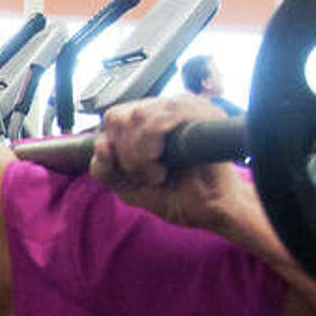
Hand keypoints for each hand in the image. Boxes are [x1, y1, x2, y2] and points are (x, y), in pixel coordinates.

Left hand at [90, 93, 237, 229]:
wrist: (215, 209)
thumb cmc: (181, 196)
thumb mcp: (131, 188)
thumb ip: (108, 170)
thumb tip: (100, 146)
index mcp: (150, 119)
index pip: (113, 118)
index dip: (114, 149)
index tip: (134, 173)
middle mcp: (165, 108)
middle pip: (117, 115)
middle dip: (124, 154)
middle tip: (147, 175)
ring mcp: (184, 106)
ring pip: (135, 117)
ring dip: (138, 156)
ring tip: (158, 174)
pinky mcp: (199, 112)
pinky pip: (155, 122)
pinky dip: (149, 153)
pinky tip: (163, 170)